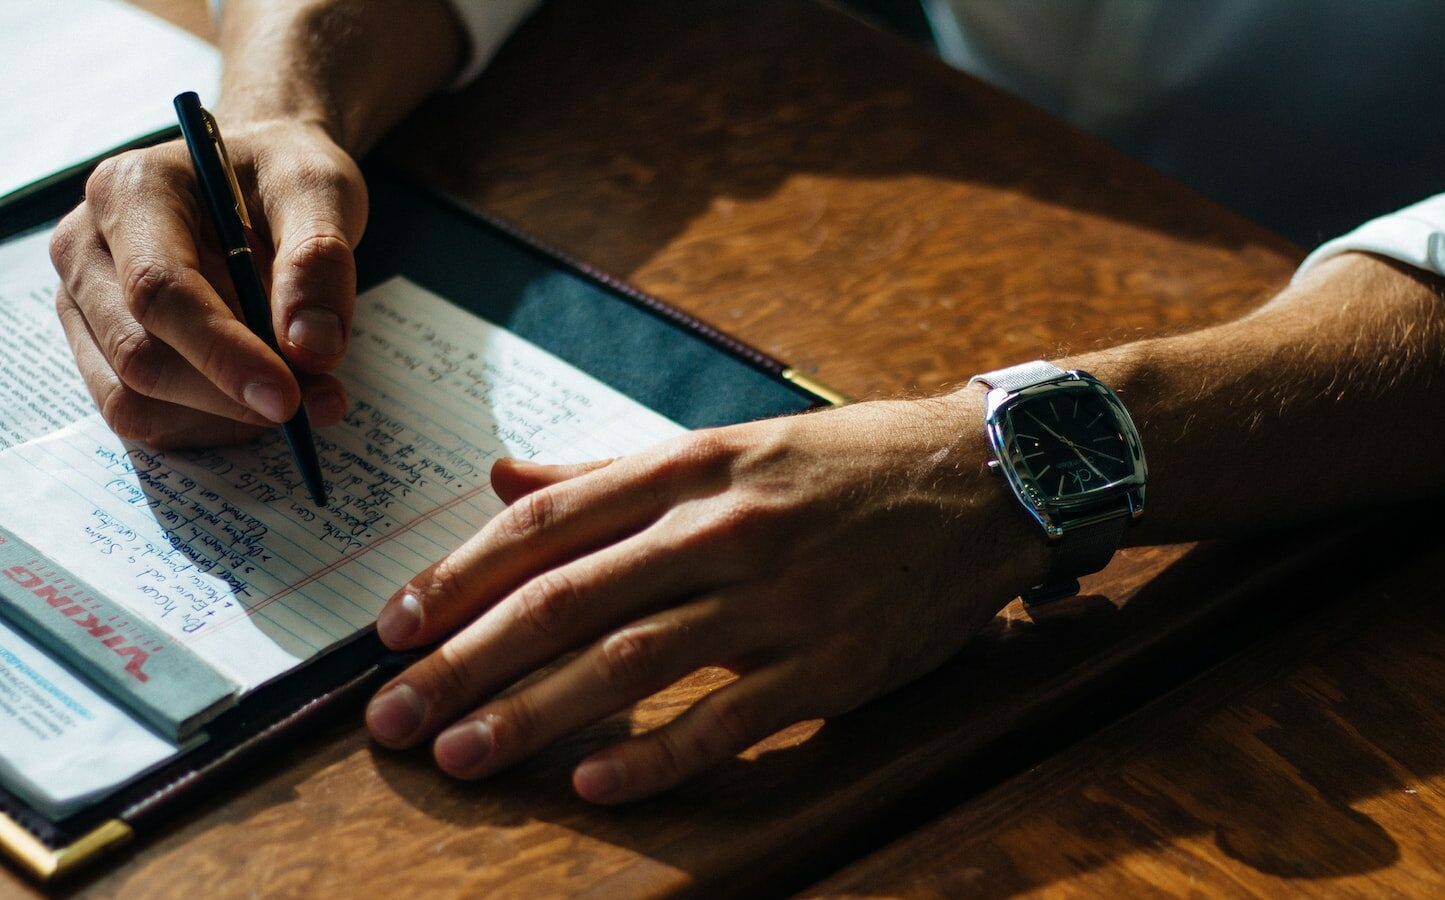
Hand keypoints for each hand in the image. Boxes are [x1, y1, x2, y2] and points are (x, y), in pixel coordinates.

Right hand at [49, 118, 364, 446]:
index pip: (158, 290)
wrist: (257, 175)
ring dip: (226, 418)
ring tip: (305, 394)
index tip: (289, 397)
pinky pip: (143, 415)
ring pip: (134, 399)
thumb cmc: (282, 175)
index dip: (223, 353)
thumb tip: (312, 348)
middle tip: (321, 401)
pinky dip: (211, 424)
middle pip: (139, 354)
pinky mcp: (100, 346)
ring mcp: (84, 301)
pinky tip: (260, 399)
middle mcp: (87, 246)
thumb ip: (319, 260)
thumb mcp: (320, 190)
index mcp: (131, 190)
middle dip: (232, 395)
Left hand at [364, 390, 1051, 802]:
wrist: (986, 479)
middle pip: (567, 600)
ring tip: (460, 755)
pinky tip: (594, 788)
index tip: (395, 627)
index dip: (459, 576)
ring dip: (533, 715)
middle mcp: (725, 527)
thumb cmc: (849, 464)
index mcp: (692, 467)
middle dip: (464, 660)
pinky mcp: (832, 664)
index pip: (548, 523)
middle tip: (391, 715)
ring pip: (630, 663)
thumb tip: (503, 477)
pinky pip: (728, 720)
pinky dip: (657, 757)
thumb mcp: (729, 443)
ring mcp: (779, 599)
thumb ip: (611, 470)